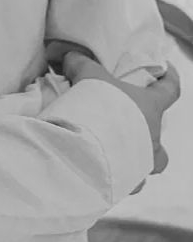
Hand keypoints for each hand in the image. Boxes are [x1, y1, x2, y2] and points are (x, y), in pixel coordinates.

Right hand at [63, 52, 179, 190]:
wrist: (86, 149)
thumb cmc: (98, 108)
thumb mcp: (88, 76)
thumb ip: (81, 63)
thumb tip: (70, 56)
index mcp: (150, 108)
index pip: (171, 90)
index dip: (170, 78)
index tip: (165, 69)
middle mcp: (153, 138)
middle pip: (160, 134)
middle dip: (145, 127)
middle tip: (125, 119)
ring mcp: (142, 164)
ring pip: (148, 162)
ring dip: (136, 156)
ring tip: (114, 150)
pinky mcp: (126, 185)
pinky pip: (127, 181)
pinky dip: (117, 175)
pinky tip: (100, 167)